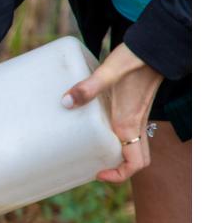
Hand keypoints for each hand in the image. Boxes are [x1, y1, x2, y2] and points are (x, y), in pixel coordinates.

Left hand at [62, 43, 162, 182]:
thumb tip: (66, 102)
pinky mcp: (135, 108)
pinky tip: (96, 126)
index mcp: (130, 124)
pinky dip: (117, 140)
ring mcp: (138, 117)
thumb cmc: (135, 58)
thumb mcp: (109, 71)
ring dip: (118, 155)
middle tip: (94, 165)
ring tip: (92, 150)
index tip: (98, 174)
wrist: (156, 46)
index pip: (135, 164)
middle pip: (136, 161)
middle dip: (118, 169)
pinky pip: (130, 134)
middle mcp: (136, 125)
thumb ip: (88, 87)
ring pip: (134, 148)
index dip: (118, 176)